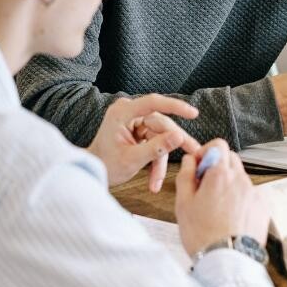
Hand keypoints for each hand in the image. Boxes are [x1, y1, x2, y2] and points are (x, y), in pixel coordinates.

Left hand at [87, 95, 202, 190]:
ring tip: (156, 183)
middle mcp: (128, 111)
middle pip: (161, 123)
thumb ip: (156, 148)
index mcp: (122, 112)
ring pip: (160, 136)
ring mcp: (133, 120)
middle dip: (173, 143)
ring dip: (160, 160)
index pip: (153, 103)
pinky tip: (153, 179)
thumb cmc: (106, 165)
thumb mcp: (132, 160)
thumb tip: (180, 136)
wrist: (92, 172)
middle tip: (194, 152)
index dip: (175, 106)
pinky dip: (155, 160)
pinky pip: (155, 141)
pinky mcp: (138, 129)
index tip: (193, 113)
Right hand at [175, 140, 269, 257]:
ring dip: (229, 185)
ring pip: (241, 179)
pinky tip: (231, 218)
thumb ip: (185, 176)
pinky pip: (251, 195)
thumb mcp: (183, 204)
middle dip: (218, 167)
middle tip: (205, 187)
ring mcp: (255, 194)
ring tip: (217, 209)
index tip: (199, 166)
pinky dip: (241, 201)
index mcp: (220, 175)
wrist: (227, 262)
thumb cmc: (204, 236)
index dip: (206, 152)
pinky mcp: (263, 208)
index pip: (218, 144)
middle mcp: (241, 180)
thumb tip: (189, 161)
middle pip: (231, 159)